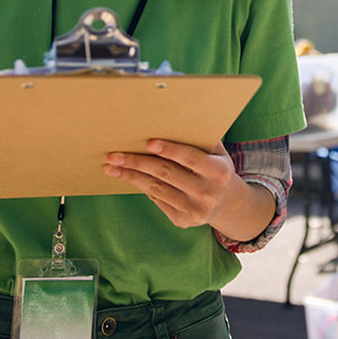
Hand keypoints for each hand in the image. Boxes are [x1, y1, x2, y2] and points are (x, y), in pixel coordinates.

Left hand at [104, 140, 246, 229]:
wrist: (226, 204)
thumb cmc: (215, 168)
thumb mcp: (218, 153)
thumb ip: (202, 139)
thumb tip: (176, 117)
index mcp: (219, 172)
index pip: (191, 158)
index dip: (170, 150)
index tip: (148, 142)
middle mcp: (208, 194)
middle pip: (166, 174)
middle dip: (137, 162)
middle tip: (114, 155)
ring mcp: (194, 210)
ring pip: (156, 189)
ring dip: (131, 176)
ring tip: (111, 167)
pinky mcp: (183, 220)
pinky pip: (157, 200)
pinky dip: (141, 186)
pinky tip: (128, 176)